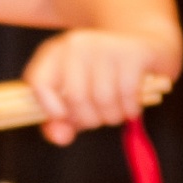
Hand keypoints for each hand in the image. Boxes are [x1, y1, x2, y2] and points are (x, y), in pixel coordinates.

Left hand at [24, 28, 179, 145]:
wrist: (144, 45)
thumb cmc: (104, 78)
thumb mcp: (77, 98)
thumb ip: (61, 121)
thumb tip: (59, 137)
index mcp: (54, 53)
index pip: (38, 83)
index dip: (50, 110)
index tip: (66, 119)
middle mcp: (76, 45)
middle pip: (75, 98)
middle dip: (90, 120)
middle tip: (101, 118)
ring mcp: (105, 46)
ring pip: (103, 99)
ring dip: (113, 117)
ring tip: (118, 112)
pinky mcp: (132, 53)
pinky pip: (127, 94)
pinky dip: (130, 109)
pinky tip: (132, 106)